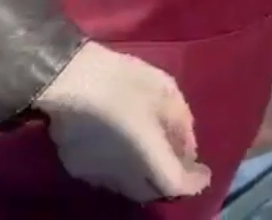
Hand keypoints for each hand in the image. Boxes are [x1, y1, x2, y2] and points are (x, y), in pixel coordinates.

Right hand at [35, 42, 211, 201]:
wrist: (68, 78)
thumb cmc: (123, 81)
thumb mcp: (166, 93)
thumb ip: (181, 125)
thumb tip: (187, 149)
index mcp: (150, 158)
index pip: (177, 186)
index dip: (194, 182)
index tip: (203, 171)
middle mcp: (124, 175)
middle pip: (151, 192)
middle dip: (167, 182)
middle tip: (175, 163)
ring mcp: (97, 174)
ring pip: (126, 187)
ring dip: (142, 176)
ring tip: (147, 154)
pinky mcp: (75, 167)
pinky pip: (105, 176)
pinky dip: (119, 168)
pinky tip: (118, 146)